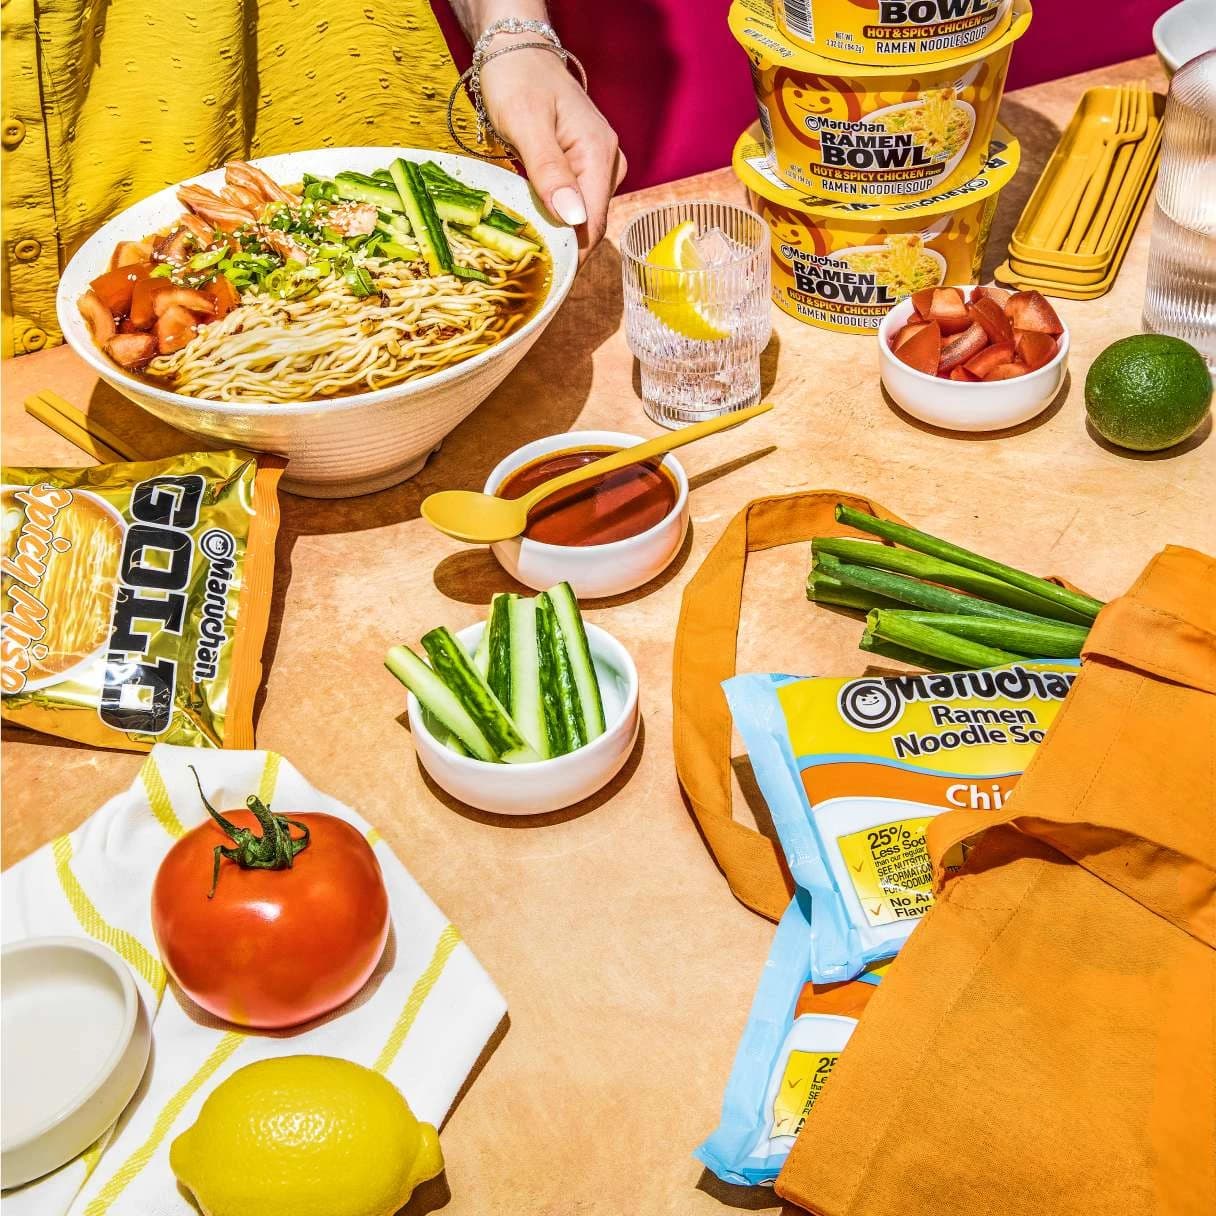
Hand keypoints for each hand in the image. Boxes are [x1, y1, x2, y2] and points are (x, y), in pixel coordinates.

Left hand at [479, 43, 626, 256]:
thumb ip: (549, 171)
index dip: (573, 259)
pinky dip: (551, 220)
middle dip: (561, 251)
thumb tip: (572, 218)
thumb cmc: (517, 79)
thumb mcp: (526, 123)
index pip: (593, 225)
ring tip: (525, 258)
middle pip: (587, 226)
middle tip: (526, 277)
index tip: (548, 285)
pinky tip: (531, 231)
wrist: (516, 52)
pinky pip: (571, 206)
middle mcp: (608, 165)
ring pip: (579, 219)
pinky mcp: (583, 170)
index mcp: (600, 155)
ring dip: (554, 238)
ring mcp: (598, 169)